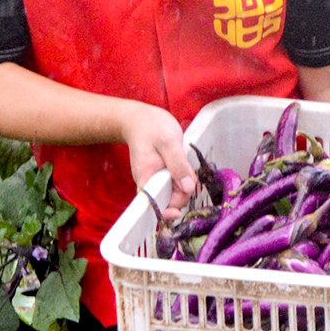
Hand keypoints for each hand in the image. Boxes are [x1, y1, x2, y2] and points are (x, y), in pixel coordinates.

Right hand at [117, 103, 196, 218]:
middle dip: (183, 193)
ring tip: (185, 164)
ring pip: (175, 192)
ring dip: (185, 184)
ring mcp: (157, 179)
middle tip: (189, 173)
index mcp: (146, 178)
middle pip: (169, 200)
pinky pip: (176, 183)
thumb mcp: (168, 141)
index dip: (167, 211)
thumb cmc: (151, 127)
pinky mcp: (164, 174)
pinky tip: (184, 166)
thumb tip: (188, 188)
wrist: (140, 118)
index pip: (155, 204)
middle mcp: (150, 182)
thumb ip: (178, 164)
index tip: (178, 212)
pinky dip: (183, 178)